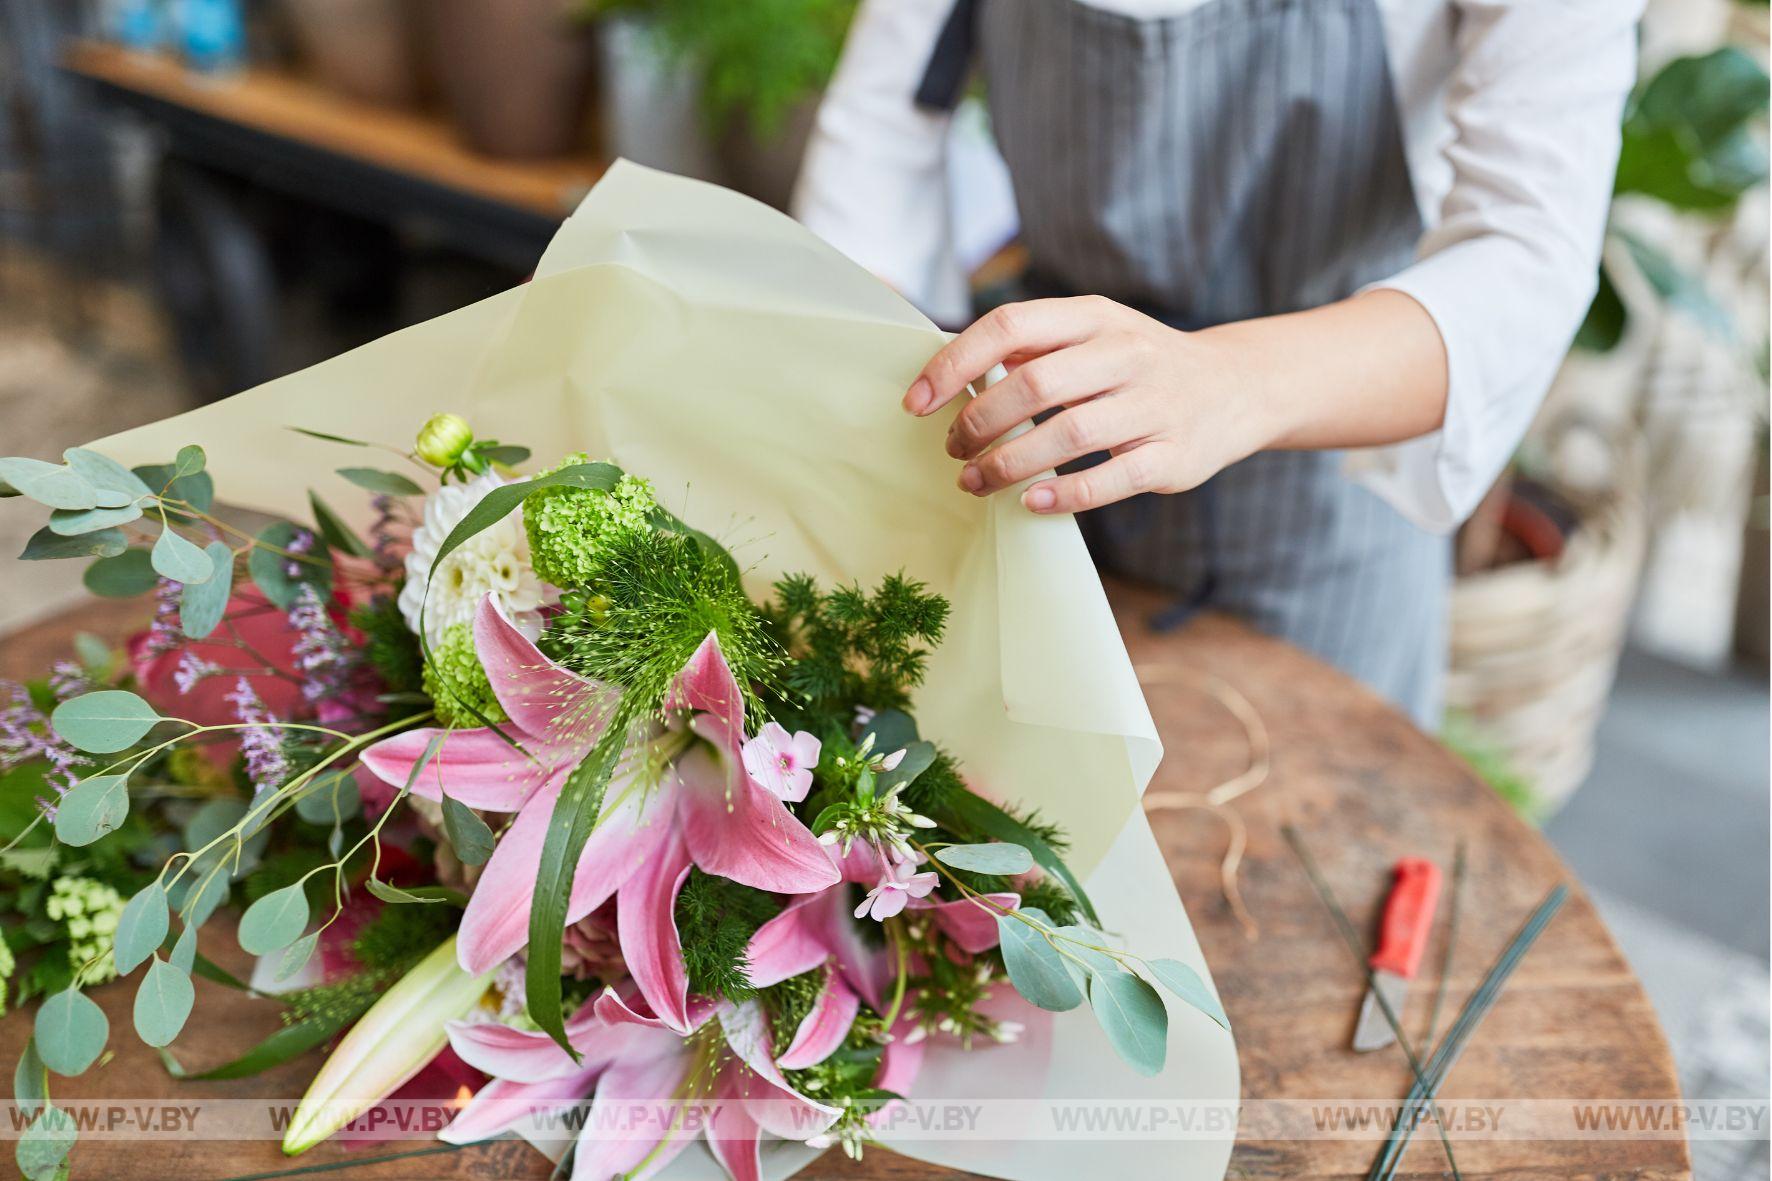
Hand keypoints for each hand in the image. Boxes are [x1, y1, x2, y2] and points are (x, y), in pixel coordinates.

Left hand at [902, 290, 1448, 514]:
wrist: (1237, 387)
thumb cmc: (1136, 366)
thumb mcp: (1091, 336)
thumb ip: (1029, 350)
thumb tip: (947, 377)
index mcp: (1093, 318)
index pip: (1009, 327)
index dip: (954, 365)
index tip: (916, 404)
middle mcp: (1126, 354)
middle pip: (1034, 385)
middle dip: (979, 423)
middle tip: (951, 452)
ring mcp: (1154, 405)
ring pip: (1068, 434)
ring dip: (1008, 464)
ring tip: (974, 483)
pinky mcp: (1173, 457)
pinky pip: (1110, 479)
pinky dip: (1064, 494)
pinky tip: (1030, 502)